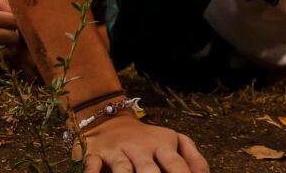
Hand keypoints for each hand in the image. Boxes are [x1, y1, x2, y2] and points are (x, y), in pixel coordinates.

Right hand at [74, 114, 208, 172]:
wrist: (109, 118)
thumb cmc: (147, 140)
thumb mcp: (172, 142)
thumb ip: (193, 158)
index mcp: (162, 145)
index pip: (176, 165)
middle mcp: (140, 148)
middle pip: (149, 170)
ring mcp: (117, 152)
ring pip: (122, 169)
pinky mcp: (95, 154)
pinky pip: (93, 166)